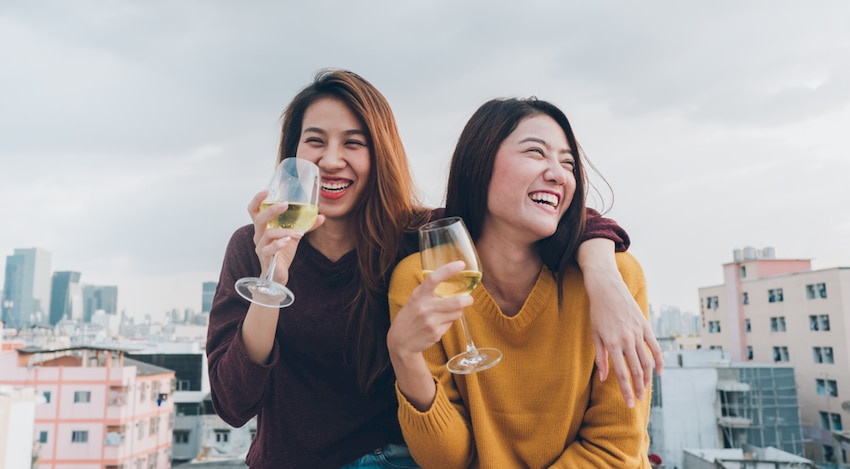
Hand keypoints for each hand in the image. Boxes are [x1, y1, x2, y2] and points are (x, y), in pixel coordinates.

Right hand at [247, 190, 324, 284]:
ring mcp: (261, 247)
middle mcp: (259, 236)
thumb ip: (305, 226)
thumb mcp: (294, 237)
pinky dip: (280, 243)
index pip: (254, 211)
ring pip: (268, 234)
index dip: (258, 200)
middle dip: (272, 210)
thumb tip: (321, 216)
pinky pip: (269, 249)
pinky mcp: (265, 258)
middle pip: (259, 219)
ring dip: (285, 231)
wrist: (277, 276)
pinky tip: (290, 240)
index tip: (267, 190)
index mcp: (263, 228)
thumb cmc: (282, 254)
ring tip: (299, 233)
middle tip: (285, 204)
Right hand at [387, 261, 472, 357]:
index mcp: (418, 295)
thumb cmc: (409, 317)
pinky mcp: (436, 333)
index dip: (448, 269)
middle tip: (469, 298)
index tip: (461, 264)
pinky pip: (450, 324)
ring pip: (456, 313)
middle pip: (456, 301)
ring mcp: (431, 321)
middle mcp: (424, 307)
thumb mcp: (414, 300)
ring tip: (449, 312)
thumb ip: (429, 292)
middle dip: (467, 300)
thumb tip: (452, 284)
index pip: (434, 278)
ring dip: (457, 311)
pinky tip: (438, 324)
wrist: (400, 341)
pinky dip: (448, 322)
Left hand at [586, 271, 662, 407]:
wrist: (607, 289)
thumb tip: (604, 378)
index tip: (630, 404)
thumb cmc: (598, 313)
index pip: (621, 374)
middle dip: (637, 388)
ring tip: (644, 389)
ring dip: (646, 378)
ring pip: (646, 361)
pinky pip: (655, 347)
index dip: (626, 391)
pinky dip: (659, 361)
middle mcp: (626, 340)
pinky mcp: (645, 326)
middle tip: (638, 401)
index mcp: (612, 344)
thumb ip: (600, 358)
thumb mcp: (595, 335)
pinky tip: (658, 372)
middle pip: (636, 371)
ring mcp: (638, 333)